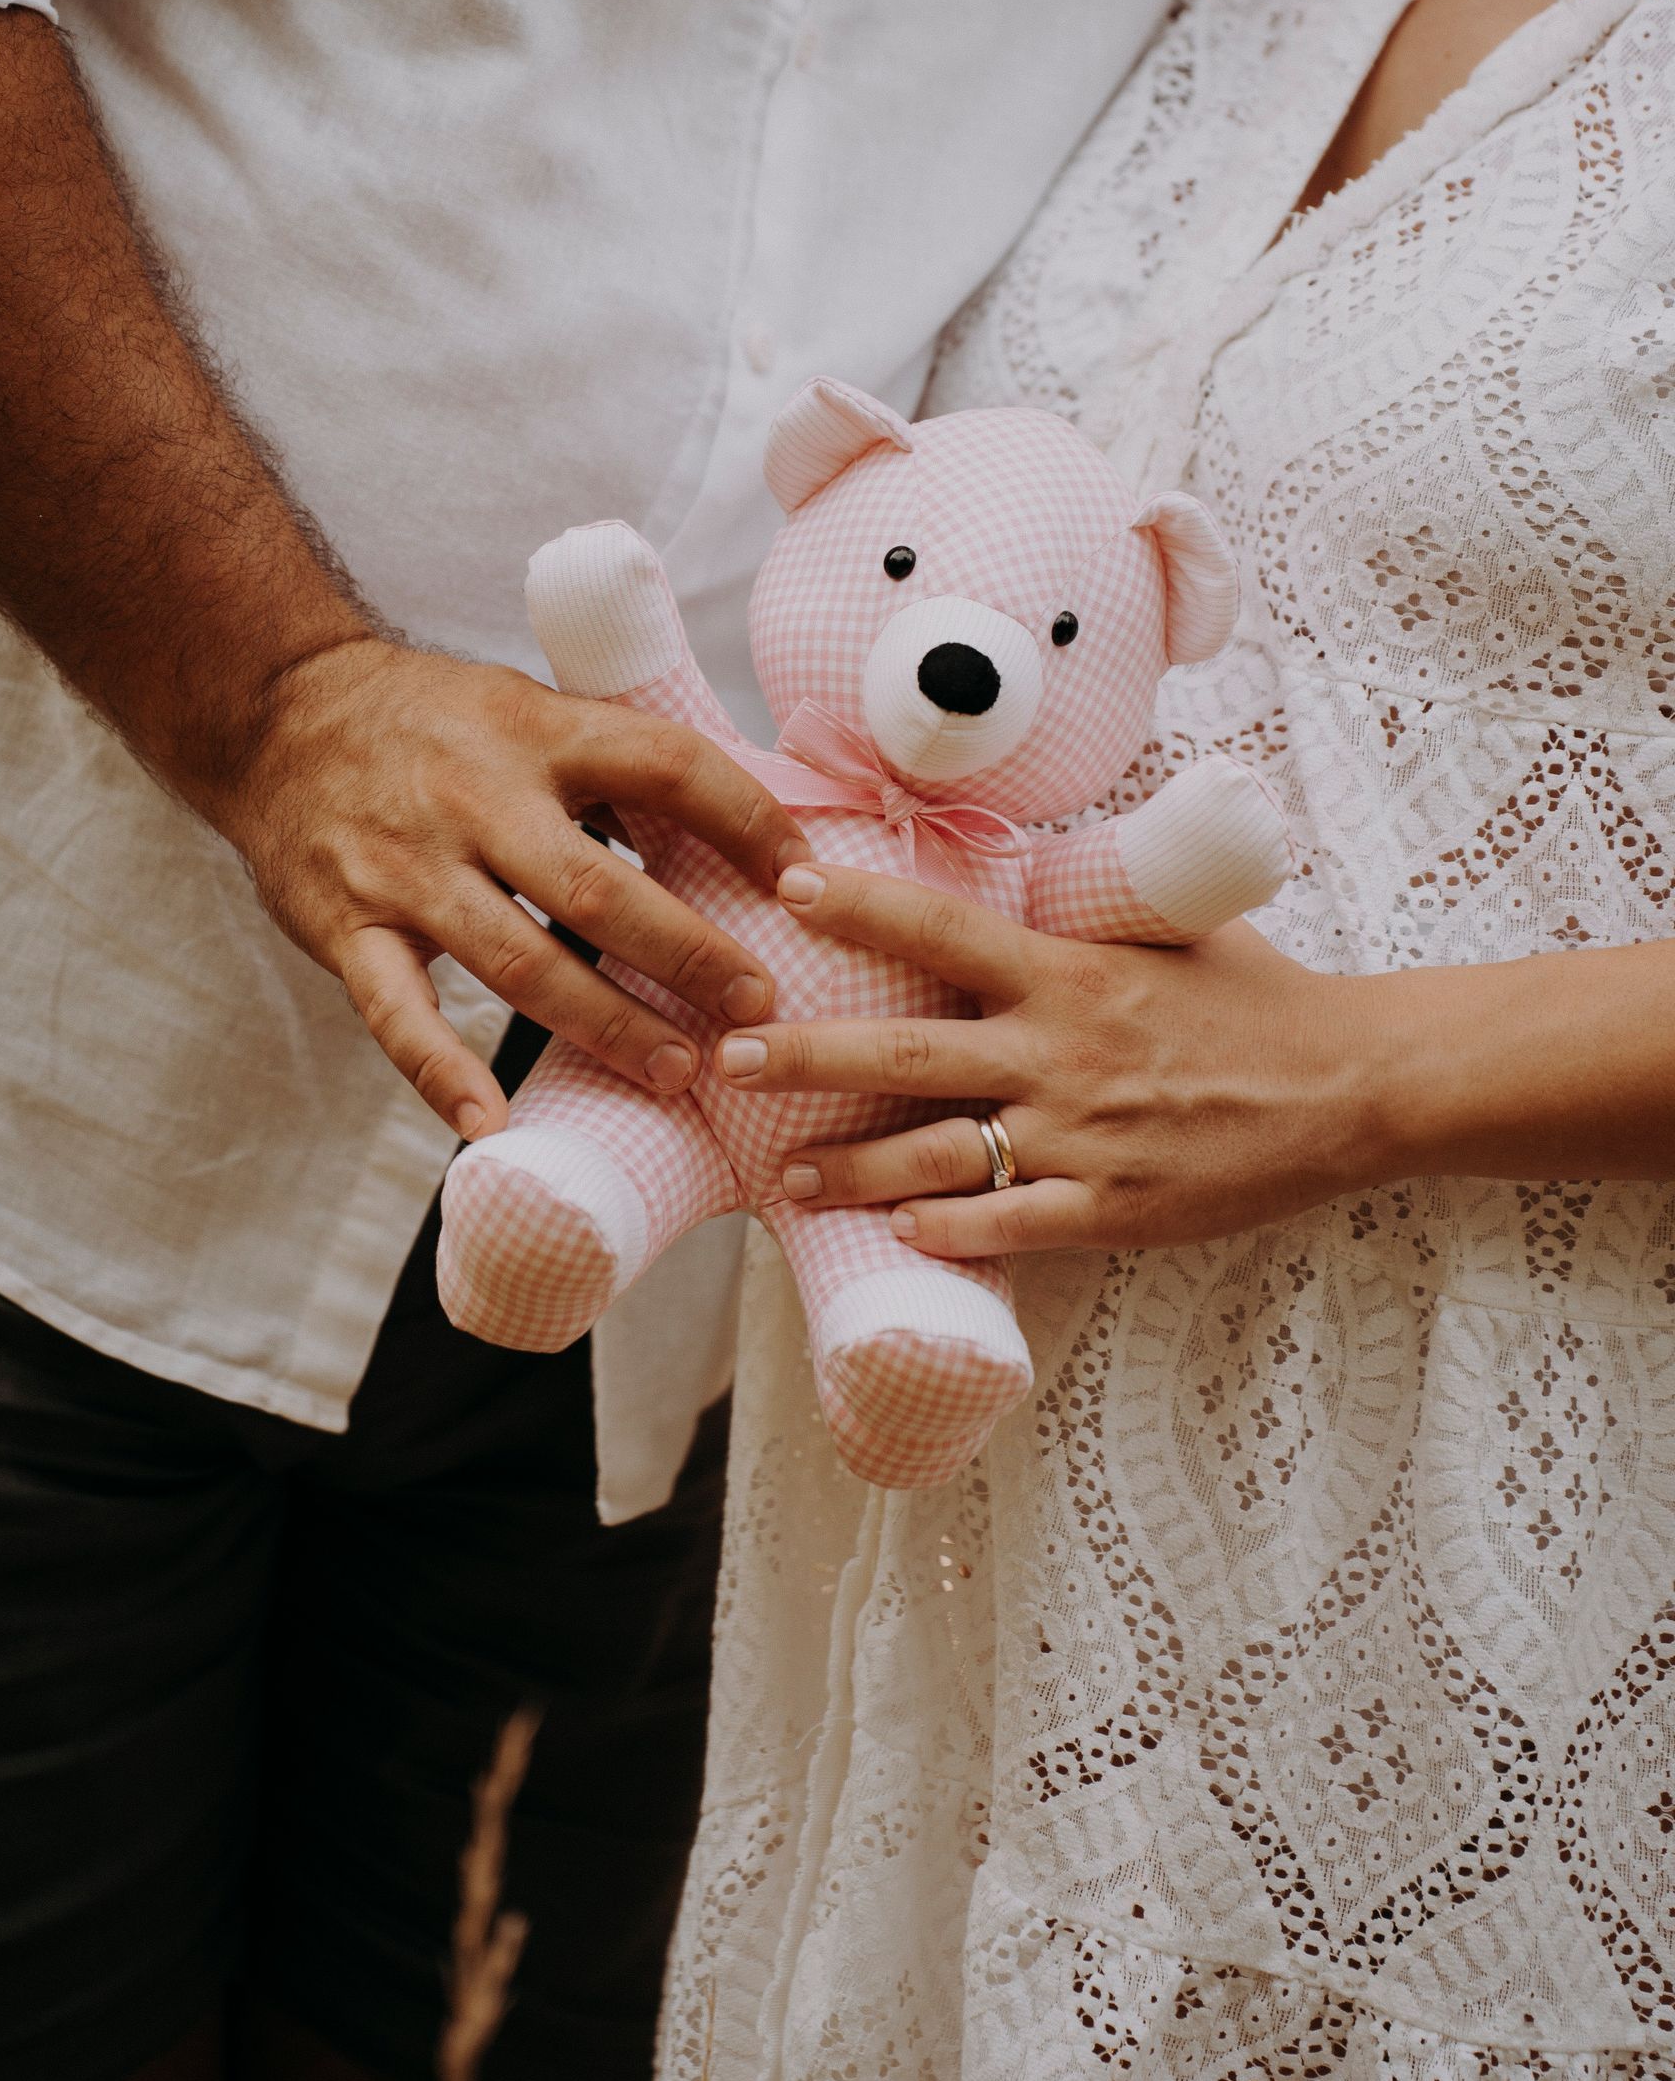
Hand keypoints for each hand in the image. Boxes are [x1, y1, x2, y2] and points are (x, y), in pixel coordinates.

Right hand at [218, 641, 808, 1138]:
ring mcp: (405, 868)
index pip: (663, 764)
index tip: (805, 880)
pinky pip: (396, 1012)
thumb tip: (744, 830)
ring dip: (605, 1026)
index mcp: (536, 732)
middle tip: (759, 1007)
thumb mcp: (527, 709)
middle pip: (596, 888)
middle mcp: (474, 798)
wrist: (275, 712)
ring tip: (679, 1072)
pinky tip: (490, 1127)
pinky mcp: (344, 926)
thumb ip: (616, 767)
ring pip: (517, 962)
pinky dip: (441, 1073)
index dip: (743, 819)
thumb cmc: (431, 722)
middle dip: (687, 954)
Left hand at [715, 865, 1391, 1257]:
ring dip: (853, 1168)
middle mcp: (1063, 1053)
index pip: (943, 931)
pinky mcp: (1114, 1209)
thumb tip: (1012, 847)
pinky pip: (1012, 1226)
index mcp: (1070, 973)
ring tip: (780, 1175)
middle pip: (909, 1056)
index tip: (786, 889)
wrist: (1352, 1084)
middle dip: (809, 1057)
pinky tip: (892, 1233)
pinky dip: (949, 1232)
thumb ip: (1082, 901)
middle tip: (728, 1052)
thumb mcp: (1167, 927)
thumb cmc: (1256, 997)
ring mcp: (1085, 1138)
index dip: (861, 908)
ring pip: (942, 1156)